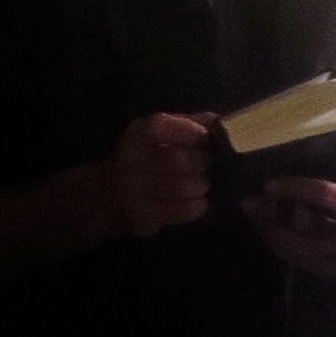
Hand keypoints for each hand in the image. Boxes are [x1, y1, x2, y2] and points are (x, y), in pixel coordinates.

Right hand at [106, 112, 212, 236]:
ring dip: (201, 185)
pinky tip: (198, 200)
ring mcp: (133, 190)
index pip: (158, 127)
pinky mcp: (142, 215)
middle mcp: (130, 160)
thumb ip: (191, 123)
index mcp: (137, 134)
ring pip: (182, 188)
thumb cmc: (148, 157)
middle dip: (202, 163)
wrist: (112, 193)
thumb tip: (223, 121)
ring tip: (203, 183)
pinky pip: (182, 210)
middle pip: (178, 160)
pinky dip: (198, 205)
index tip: (204, 137)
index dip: (187, 131)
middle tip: (207, 165)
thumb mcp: (163, 134)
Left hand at [247, 160, 335, 279]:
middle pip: (303, 226)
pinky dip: (276, 242)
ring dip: (269, 229)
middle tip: (249, 201)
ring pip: (295, 246)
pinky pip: (294, 258)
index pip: (323, 194)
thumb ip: (332, 165)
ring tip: (252, 213)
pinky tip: (263, 227)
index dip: (295, 187)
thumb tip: (300, 144)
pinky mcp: (326, 269)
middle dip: (273, 215)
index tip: (268, 183)